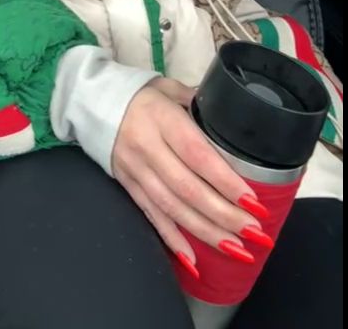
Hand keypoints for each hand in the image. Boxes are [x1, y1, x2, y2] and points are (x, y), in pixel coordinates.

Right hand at [112, 76, 270, 269]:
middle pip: (187, 187)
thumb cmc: (140, 95)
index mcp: (161, 118)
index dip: (224, 180)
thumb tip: (234, 110)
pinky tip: (193, 260)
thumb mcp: (169, 88)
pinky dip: (171, 239)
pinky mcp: (126, 185)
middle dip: (223, 214)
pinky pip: (151, 215)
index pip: (196, 153)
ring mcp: (135, 169)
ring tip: (236, 249)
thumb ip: (199, 100)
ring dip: (205, 231)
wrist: (92, 102)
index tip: (252, 200)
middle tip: (254, 231)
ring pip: (171, 207)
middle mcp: (147, 146)